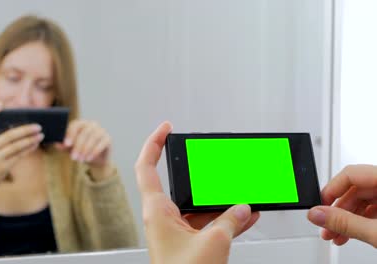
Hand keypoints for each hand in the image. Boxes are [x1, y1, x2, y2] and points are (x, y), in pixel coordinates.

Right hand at [0, 102, 43, 208]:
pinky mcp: (1, 168)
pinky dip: (28, 149)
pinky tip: (35, 144)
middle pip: (8, 136)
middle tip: (38, 125)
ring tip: (41, 134)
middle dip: (25, 130)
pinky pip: (19, 156)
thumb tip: (19, 128)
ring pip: (16, 146)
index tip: (0, 104)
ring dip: (31, 140)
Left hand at [56, 119, 111, 168]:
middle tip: (73, 157)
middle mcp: (92, 124)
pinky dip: (95, 151)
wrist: (95, 160)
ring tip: (81, 159)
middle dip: (78, 146)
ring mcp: (101, 130)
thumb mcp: (70, 150)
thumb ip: (64, 146)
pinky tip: (89, 158)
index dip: (70, 134)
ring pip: (93, 137)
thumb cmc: (81, 151)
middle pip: (84, 132)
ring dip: (86, 150)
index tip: (67, 144)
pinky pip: (102, 143)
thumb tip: (57, 144)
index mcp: (81, 124)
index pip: (75, 125)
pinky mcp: (108, 138)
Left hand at [135, 121, 259, 263]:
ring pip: (198, 208)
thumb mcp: (212, 243)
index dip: (154, 143)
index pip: (147, 166)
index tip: (166, 128)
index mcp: (156, 210)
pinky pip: (207, 225)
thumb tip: (241, 209)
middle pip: (180, 186)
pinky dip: (224, 220)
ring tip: (242, 195)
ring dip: (220, 203)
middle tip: (215, 166)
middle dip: (201, 177)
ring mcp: (176, 231)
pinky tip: (245, 217)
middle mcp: (163, 218)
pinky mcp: (188, 244)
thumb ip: (229, 221)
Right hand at [307, 164, 376, 246]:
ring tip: (335, 235)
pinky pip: (374, 209)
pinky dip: (361, 222)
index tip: (320, 206)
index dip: (331, 190)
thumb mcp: (376, 232)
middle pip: (355, 189)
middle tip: (326, 226)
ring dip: (347, 219)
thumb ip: (345, 222)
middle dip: (337, 211)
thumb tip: (317, 214)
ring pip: (363, 201)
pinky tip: (351, 234)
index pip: (350, 174)